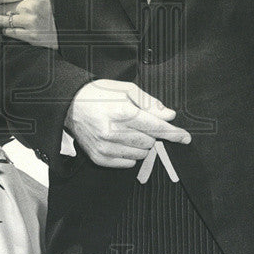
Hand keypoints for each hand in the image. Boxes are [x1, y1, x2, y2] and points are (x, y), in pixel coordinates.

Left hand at [0, 0, 57, 49]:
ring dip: (0, 22)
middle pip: (2, 8)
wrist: (62, 30)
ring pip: (3, 20)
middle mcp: (32, 6)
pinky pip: (8, 32)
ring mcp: (31, 21)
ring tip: (3, 23)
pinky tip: (11, 29)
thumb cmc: (45, 11)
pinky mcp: (30, 34)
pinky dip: (6, 31)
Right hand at [65, 79, 190, 168]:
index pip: (155, 126)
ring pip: (140, 154)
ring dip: (142, 144)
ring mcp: (105, 147)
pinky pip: (127, 163)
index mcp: (120, 112)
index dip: (173, 132)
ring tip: (128, 130)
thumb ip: (149, 103)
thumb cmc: (98, 94)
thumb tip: (168, 115)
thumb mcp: (124, 89)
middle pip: (149, 141)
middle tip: (142, 123)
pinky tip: (121, 141)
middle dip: (152, 133)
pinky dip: (130, 154)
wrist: (68, 105)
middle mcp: (112, 132)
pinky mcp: (99, 158)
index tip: (185, 137)